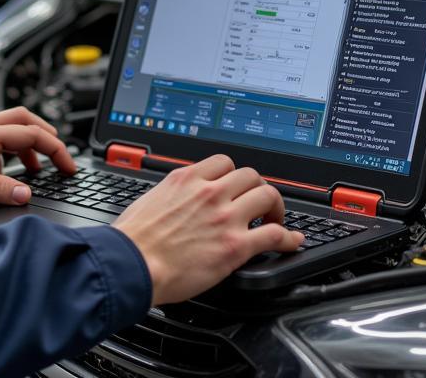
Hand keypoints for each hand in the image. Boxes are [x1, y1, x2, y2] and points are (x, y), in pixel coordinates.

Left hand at [0, 107, 76, 212]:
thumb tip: (25, 192)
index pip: (29, 133)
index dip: (54, 149)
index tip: (68, 165)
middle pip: (25, 119)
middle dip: (47, 136)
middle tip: (62, 159)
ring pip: (14, 129)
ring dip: (31, 146)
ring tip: (40, 170)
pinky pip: (2, 142)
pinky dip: (14, 155)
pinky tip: (10, 176)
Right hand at [113, 154, 302, 304]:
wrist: (133, 263)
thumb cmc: (135, 238)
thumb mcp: (153, 198)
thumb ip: (174, 194)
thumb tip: (181, 200)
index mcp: (187, 179)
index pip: (224, 162)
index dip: (234, 174)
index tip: (237, 185)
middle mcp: (209, 192)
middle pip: (250, 175)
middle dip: (257, 188)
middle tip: (258, 203)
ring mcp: (225, 217)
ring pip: (267, 195)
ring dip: (275, 207)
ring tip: (275, 218)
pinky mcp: (235, 245)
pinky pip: (274, 234)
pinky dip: (289, 237)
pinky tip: (292, 240)